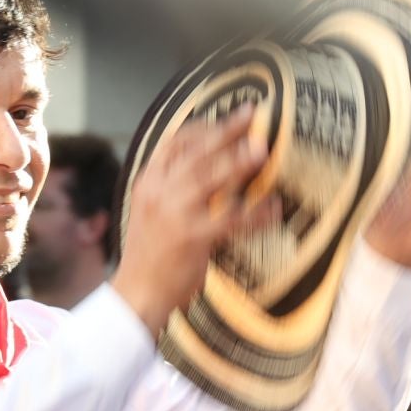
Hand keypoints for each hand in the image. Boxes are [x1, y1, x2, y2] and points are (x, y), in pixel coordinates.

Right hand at [111, 106, 273, 337]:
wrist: (137, 294)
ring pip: (211, 177)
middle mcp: (158, 192)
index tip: (226, 119)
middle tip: (254, 116)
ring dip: (240, 162)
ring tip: (263, 151)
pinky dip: (257, 213)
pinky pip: (232, 219)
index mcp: (147, 182)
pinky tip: (273, 208)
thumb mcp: (149, 211)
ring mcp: (175, 214)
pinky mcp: (194, 238)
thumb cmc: (148, 255)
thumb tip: (209, 166)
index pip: (174, 142)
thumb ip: (171, 187)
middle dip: (227, 131)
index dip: (203, 127)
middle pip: (196, 152)